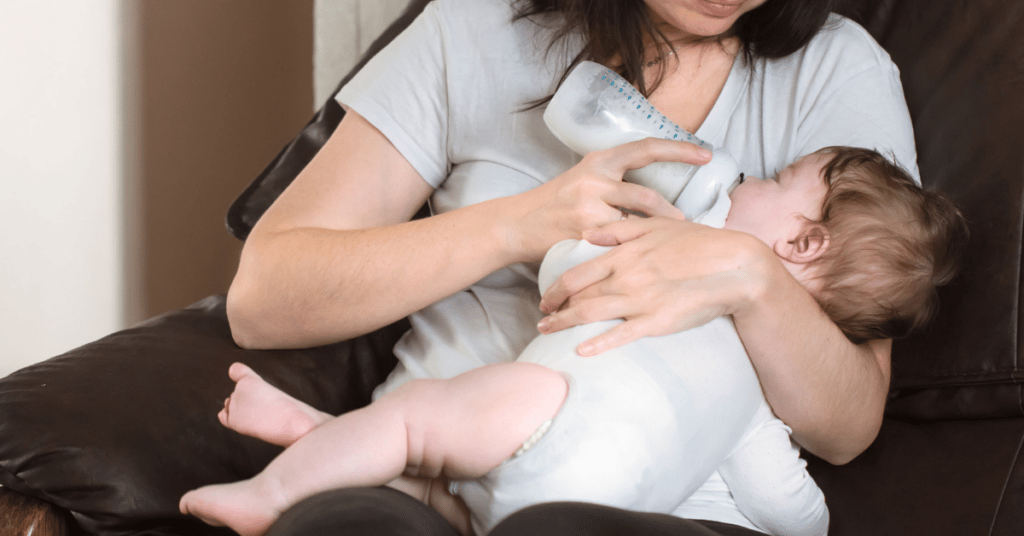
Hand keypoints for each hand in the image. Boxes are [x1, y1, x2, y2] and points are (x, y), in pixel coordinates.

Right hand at [505, 138, 710, 261]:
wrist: (517, 224)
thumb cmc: (555, 203)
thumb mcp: (583, 179)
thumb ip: (614, 180)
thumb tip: (656, 193)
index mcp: (598, 161)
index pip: (645, 148)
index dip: (678, 149)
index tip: (705, 154)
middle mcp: (594, 179)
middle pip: (646, 194)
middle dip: (671, 212)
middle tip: (690, 223)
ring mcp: (587, 207)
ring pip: (636, 221)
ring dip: (657, 232)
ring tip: (671, 241)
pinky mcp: (583, 233)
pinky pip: (618, 243)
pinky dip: (633, 250)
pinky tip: (643, 259)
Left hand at [537, 216, 771, 355]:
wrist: (733, 266)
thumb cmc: (697, 243)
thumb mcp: (656, 226)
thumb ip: (619, 230)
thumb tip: (588, 235)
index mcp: (624, 254)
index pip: (577, 273)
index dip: (556, 287)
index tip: (545, 296)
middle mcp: (626, 277)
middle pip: (578, 296)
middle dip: (555, 309)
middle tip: (542, 318)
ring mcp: (640, 301)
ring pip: (591, 314)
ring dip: (565, 324)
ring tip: (548, 332)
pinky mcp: (657, 322)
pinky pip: (621, 335)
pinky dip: (598, 343)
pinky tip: (581, 350)